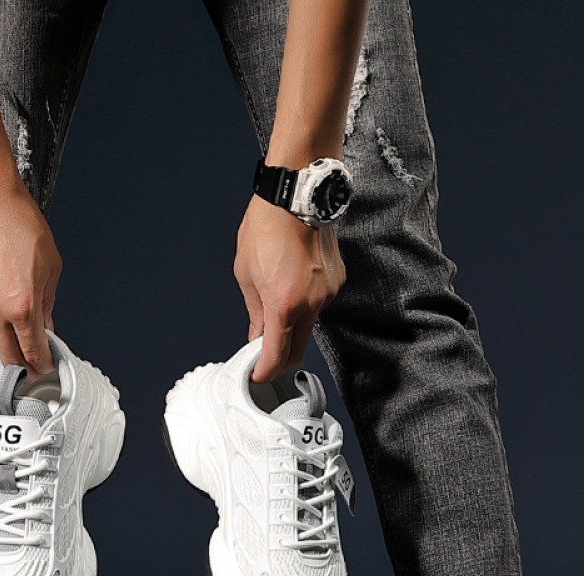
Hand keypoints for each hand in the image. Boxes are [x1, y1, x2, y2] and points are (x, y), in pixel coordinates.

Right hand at [0, 180, 61, 372]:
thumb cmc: (21, 226)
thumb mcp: (50, 267)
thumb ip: (48, 303)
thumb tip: (47, 327)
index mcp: (23, 306)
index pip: (33, 351)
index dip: (42, 364)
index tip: (46, 368)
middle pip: (9, 356)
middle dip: (23, 364)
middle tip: (32, 362)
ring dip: (4, 339)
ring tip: (14, 325)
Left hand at [233, 194, 345, 382]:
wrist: (297, 193)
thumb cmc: (267, 225)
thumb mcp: (246, 273)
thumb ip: (254, 311)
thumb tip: (257, 335)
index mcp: (283, 305)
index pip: (277, 356)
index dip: (265, 371)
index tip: (257, 375)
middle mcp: (311, 303)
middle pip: (298, 348)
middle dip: (281, 357)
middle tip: (264, 355)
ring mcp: (328, 292)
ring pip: (309, 326)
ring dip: (292, 326)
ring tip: (275, 304)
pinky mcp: (337, 281)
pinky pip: (319, 304)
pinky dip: (305, 305)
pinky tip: (292, 284)